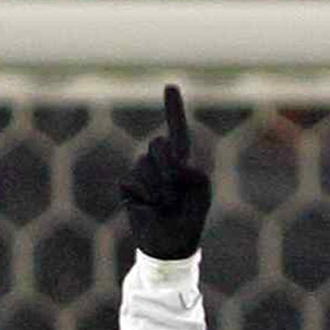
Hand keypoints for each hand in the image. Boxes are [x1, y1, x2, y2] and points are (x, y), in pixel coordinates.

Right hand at [121, 83, 211, 260]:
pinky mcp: (128, 187)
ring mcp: (142, 172)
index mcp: (180, 159)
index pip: (176, 129)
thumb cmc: (189, 217)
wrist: (170, 244)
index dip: (173, 107)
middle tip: (175, 194)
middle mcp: (159, 161)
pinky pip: (133, 182)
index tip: (170, 86)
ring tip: (164, 205)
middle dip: (167, 168)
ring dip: (158, 188)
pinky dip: (145, 198)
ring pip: (144, 165)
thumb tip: (173, 162)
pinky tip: (150, 209)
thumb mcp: (201, 192)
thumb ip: (192, 172)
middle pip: (158, 144)